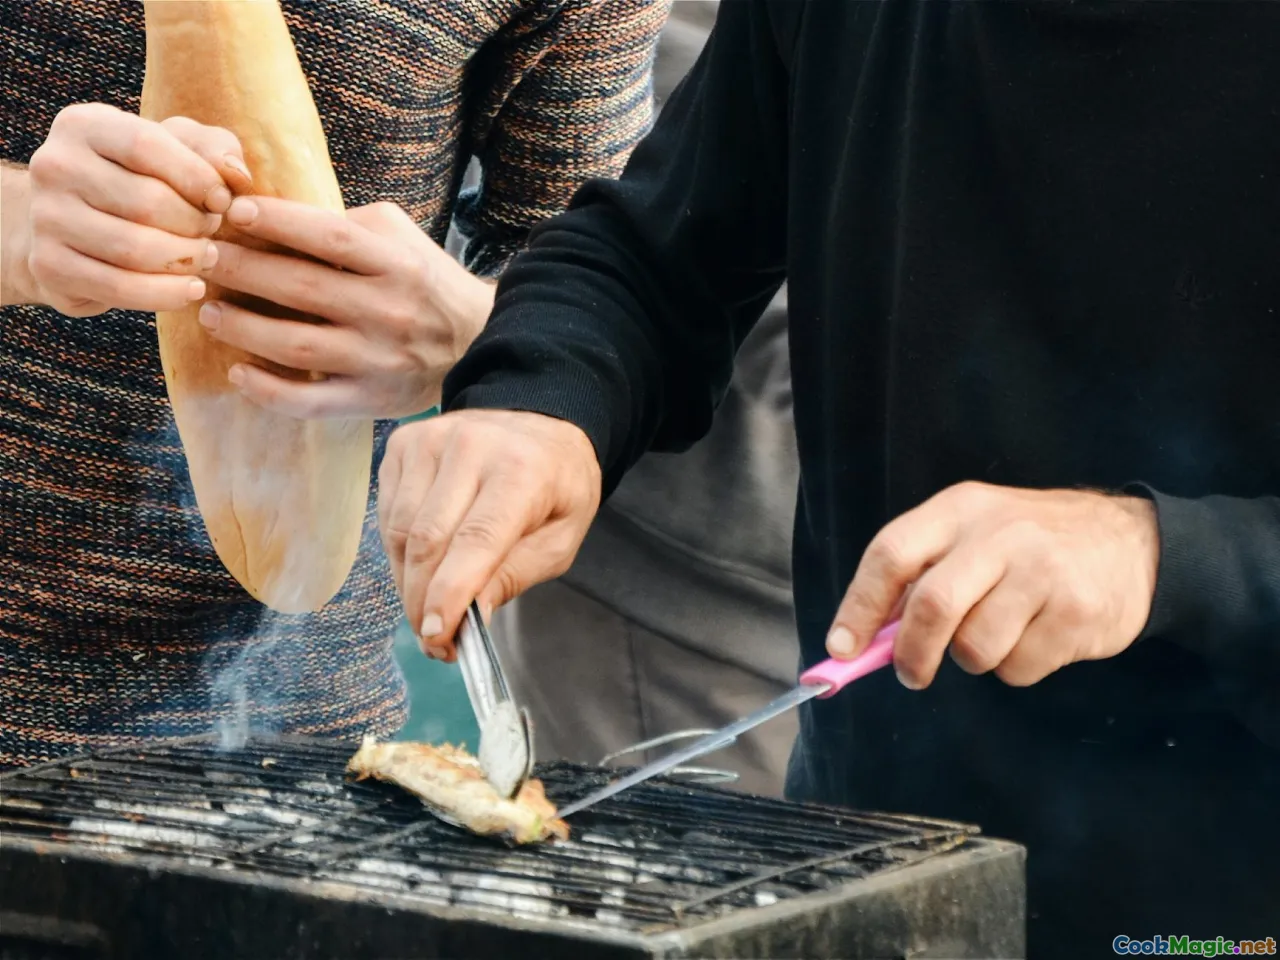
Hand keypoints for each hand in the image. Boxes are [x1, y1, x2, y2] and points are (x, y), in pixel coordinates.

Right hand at [11, 102, 248, 314]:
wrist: (74, 225)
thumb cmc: (141, 179)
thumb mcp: (179, 149)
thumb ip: (214, 149)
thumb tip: (236, 175)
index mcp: (83, 125)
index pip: (147, 146)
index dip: (197, 178)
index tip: (222, 200)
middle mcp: (54, 166)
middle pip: (146, 203)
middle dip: (194, 224)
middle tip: (210, 232)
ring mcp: (45, 217)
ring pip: (135, 249)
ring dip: (185, 260)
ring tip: (205, 257)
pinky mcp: (48, 265)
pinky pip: (119, 287)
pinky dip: (166, 294)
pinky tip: (191, 288)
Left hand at [200, 197, 495, 418]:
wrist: (477, 342)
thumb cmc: (424, 283)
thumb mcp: (401, 238)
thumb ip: (349, 225)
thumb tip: (275, 216)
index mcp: (396, 265)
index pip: (329, 237)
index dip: (277, 222)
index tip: (233, 212)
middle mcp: (387, 312)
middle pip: (301, 288)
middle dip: (242, 270)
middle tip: (202, 257)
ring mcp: (377, 360)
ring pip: (296, 346)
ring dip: (243, 328)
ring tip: (209, 312)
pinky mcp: (370, 399)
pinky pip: (311, 402)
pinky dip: (268, 391)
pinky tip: (238, 373)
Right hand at [377, 410, 601, 659]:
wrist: (542, 425)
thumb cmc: (557, 487)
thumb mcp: (560, 539)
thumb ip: (514, 576)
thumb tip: (469, 618)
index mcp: (522, 471)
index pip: (475, 540)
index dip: (450, 593)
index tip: (438, 636)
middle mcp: (472, 447)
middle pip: (428, 540)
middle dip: (423, 601)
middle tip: (435, 640)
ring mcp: (431, 440)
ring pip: (400, 531)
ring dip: (408, 582)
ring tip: (429, 609)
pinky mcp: (404, 443)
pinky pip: (388, 513)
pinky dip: (400, 552)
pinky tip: (422, 567)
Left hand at [826, 482, 1159, 687]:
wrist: (1133, 543)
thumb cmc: (1031, 546)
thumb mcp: (973, 535)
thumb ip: (920, 577)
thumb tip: (861, 639)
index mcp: (960, 509)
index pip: (891, 553)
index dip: (859, 605)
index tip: (841, 648)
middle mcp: (999, 533)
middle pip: (932, 606)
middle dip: (912, 652)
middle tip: (911, 673)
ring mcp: (1042, 571)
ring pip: (975, 646)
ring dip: (975, 659)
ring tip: (999, 634)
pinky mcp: (1076, 611)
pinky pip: (1019, 668)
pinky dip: (1017, 668)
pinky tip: (1039, 637)